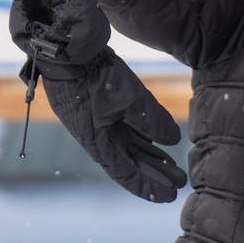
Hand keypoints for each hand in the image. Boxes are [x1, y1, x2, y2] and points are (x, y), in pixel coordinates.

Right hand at [11, 0, 188, 202]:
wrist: (64, 45)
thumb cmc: (93, 72)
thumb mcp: (127, 96)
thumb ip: (151, 119)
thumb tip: (174, 140)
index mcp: (97, 140)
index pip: (126, 172)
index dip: (148, 185)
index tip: (169, 197)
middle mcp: (96, 134)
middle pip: (130, 161)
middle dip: (155, 173)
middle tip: (179, 182)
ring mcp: (96, 118)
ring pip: (129, 144)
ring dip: (150, 155)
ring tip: (174, 166)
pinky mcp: (99, 102)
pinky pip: (125, 127)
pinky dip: (142, 135)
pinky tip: (159, 140)